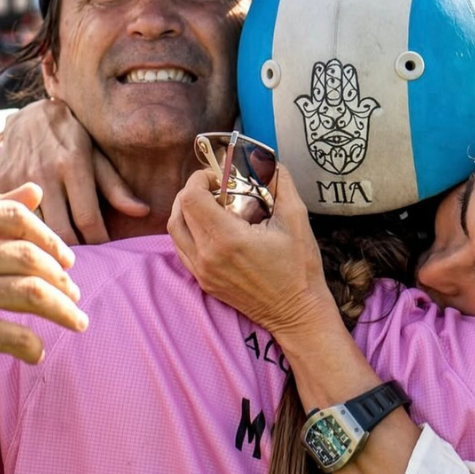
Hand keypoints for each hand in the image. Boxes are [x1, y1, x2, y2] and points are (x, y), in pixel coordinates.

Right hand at [0, 98, 148, 244]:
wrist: (29, 115)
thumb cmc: (72, 138)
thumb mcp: (97, 155)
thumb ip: (115, 186)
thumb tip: (142, 212)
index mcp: (73, 165)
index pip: (88, 218)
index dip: (99, 242)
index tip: (106, 252)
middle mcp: (45, 174)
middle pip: (61, 231)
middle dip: (75, 252)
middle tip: (85, 259)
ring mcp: (19, 179)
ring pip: (34, 230)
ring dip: (48, 246)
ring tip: (60, 255)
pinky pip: (11, 221)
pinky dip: (23, 235)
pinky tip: (35, 240)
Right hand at [0, 183, 87, 392]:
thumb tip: (35, 190)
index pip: (15, 217)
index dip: (50, 238)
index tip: (66, 259)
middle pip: (29, 257)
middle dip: (62, 279)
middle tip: (74, 294)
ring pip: (33, 293)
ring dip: (64, 310)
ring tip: (77, 321)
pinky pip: (17, 336)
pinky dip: (35, 347)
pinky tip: (37, 353)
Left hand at [168, 165, 336, 340]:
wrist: (297, 312)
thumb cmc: (299, 269)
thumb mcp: (296, 218)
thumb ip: (280, 183)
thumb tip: (268, 160)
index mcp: (227, 239)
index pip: (192, 198)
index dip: (200, 179)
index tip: (218, 176)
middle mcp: (207, 256)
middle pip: (179, 211)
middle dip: (193, 191)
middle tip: (215, 187)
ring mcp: (203, 272)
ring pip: (175, 231)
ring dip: (186, 210)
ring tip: (211, 204)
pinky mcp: (204, 282)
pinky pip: (182, 250)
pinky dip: (188, 231)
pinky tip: (210, 227)